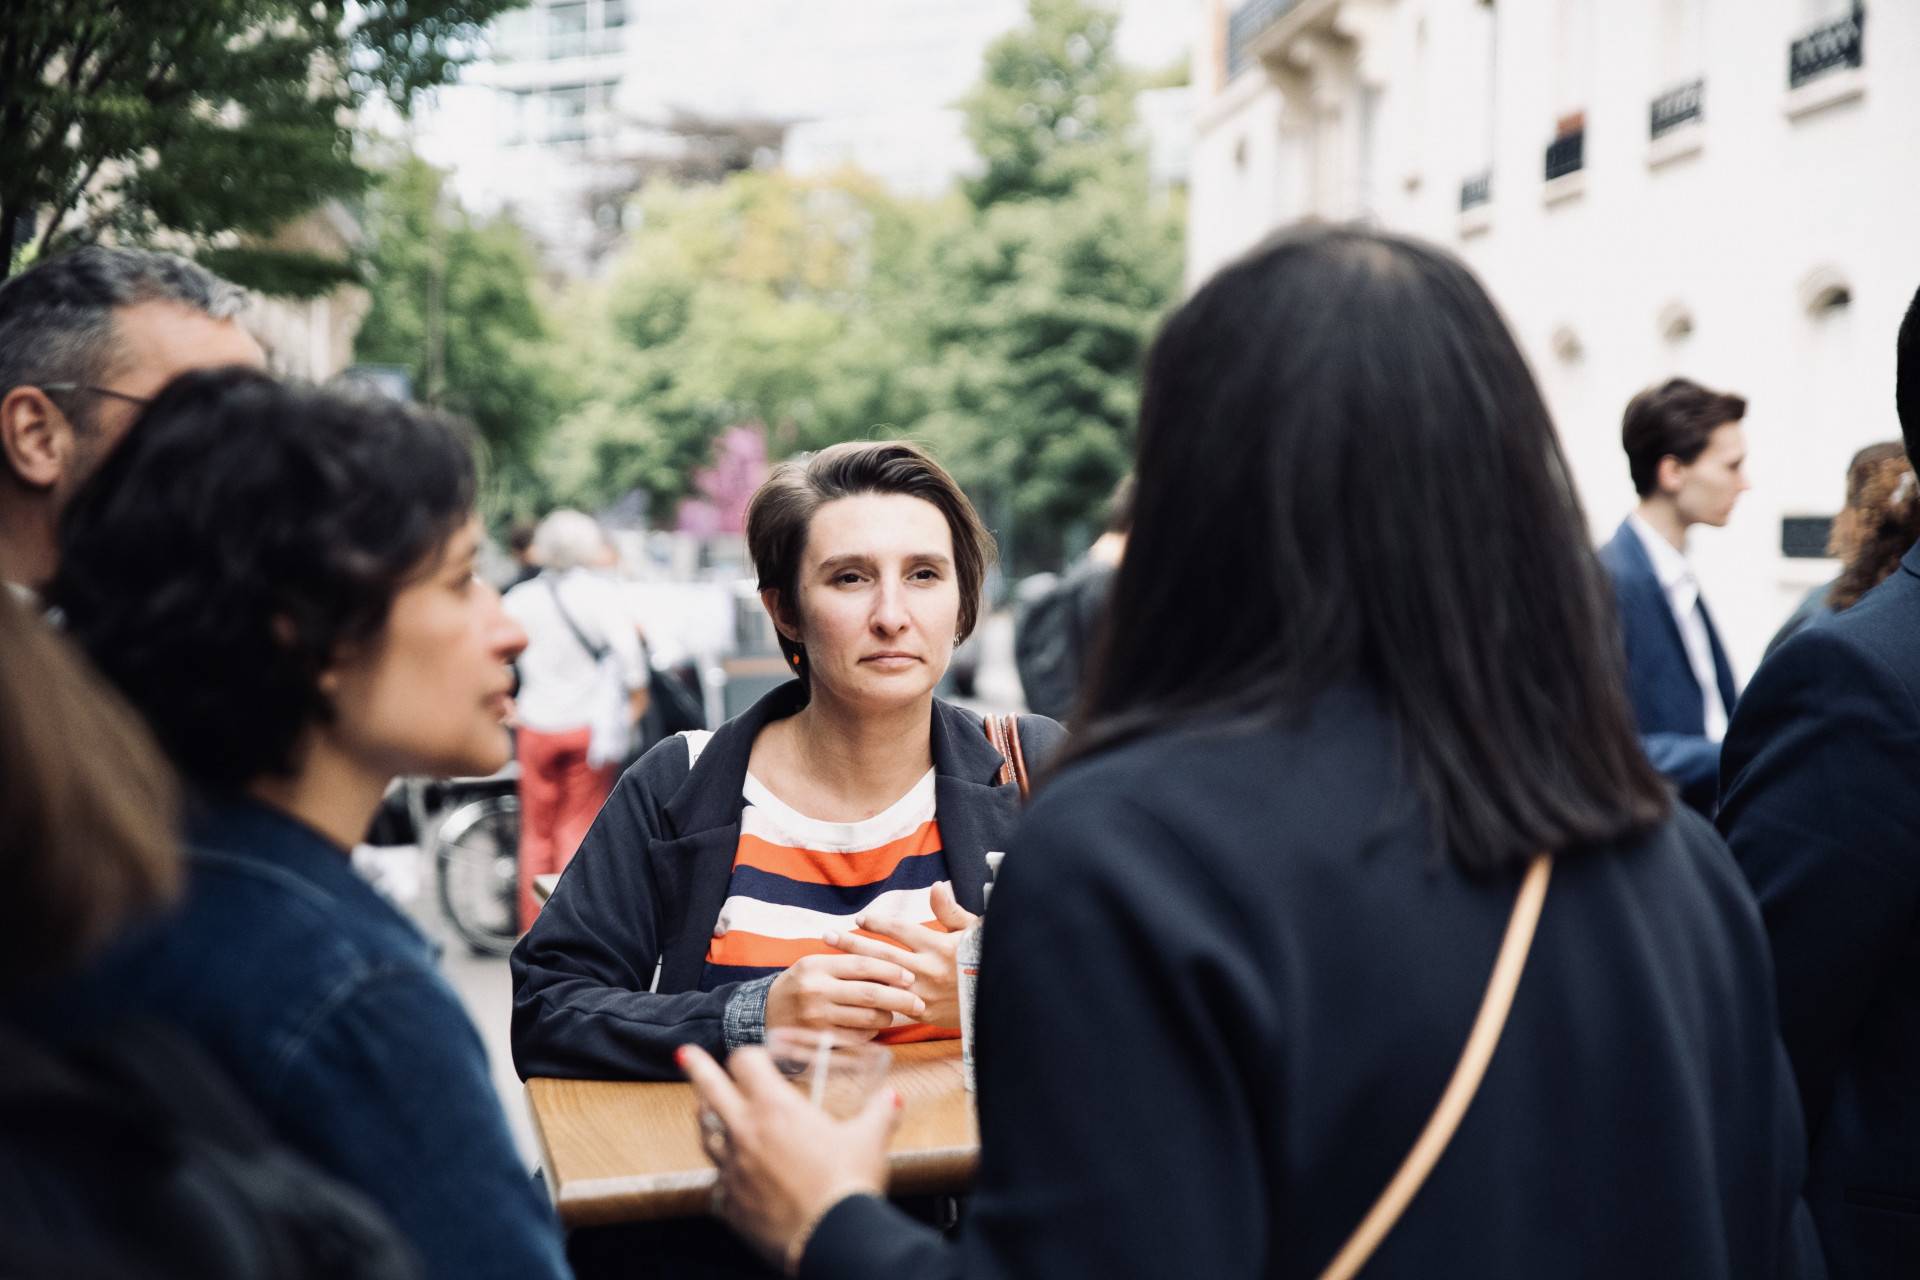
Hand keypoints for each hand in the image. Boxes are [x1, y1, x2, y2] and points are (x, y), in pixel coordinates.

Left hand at [679, 1043, 900, 1274]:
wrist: (831, 1237)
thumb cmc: (847, 1184)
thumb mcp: (870, 1140)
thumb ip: (880, 1113)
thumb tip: (892, 1099)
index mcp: (776, 1108)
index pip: (746, 1063)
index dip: (749, 1054)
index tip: (754, 1056)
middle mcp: (746, 1132)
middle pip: (709, 1089)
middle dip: (696, 1066)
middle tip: (684, 1054)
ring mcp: (732, 1169)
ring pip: (706, 1134)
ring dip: (706, 1118)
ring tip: (704, 1110)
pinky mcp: (729, 1202)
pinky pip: (716, 1182)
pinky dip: (721, 1173)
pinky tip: (728, 1174)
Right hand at [765, 953, 923, 1037]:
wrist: (763, 1014)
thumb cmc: (799, 986)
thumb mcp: (815, 965)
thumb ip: (847, 962)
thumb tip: (892, 965)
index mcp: (816, 966)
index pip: (862, 965)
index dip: (891, 970)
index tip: (910, 977)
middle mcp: (816, 991)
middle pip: (869, 993)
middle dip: (900, 998)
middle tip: (918, 1001)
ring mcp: (816, 1018)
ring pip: (866, 1018)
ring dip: (887, 1017)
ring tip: (895, 1014)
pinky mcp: (818, 1040)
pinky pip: (856, 1038)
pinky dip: (871, 1033)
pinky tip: (874, 1028)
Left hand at [826, 882, 977, 1028]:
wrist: (1000, 1001)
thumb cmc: (987, 960)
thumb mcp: (974, 931)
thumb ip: (950, 910)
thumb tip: (936, 885)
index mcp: (938, 945)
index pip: (899, 930)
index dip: (877, 923)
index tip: (860, 919)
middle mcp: (927, 969)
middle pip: (881, 954)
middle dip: (852, 943)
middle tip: (827, 935)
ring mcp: (923, 993)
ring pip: (881, 980)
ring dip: (855, 970)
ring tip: (831, 963)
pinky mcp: (923, 1014)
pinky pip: (891, 1006)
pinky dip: (870, 1001)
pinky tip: (850, 997)